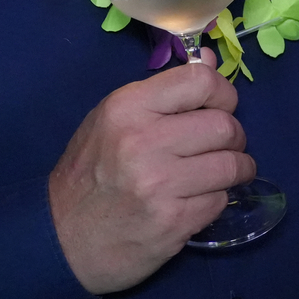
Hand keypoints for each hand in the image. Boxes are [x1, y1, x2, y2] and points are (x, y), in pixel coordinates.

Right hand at [48, 55, 254, 294]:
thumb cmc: (89, 172)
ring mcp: (161, 184)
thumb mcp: (112, 120)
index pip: (200, 82)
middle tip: (222, 146)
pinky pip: (220, 200)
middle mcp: (145, 141)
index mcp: (128, 107)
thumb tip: (210, 61)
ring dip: (235, 168)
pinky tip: (198, 199)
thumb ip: (162, 94)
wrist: (62, 238)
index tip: (221, 106)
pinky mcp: (174, 222)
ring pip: (231, 165)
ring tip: (221, 173)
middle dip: (233, 136)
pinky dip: (216, 198)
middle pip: (224, 126)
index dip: (223, 93)